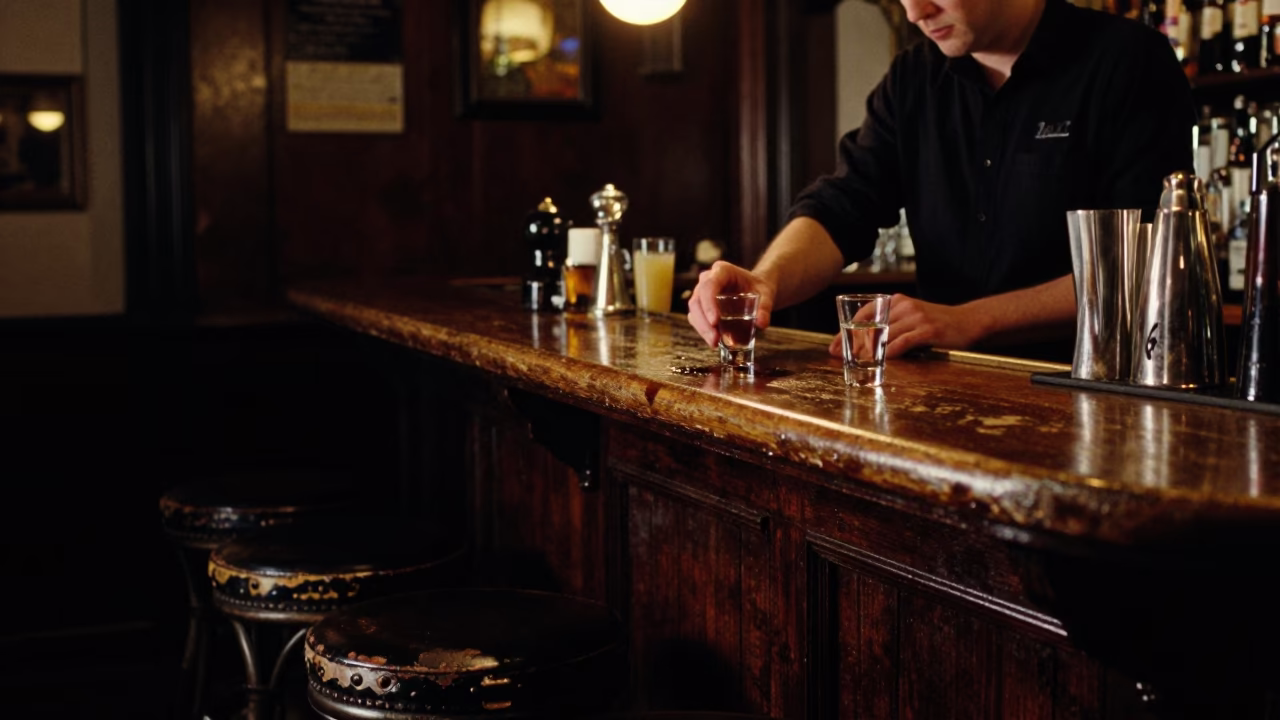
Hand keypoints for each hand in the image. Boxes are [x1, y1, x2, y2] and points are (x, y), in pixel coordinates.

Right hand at [687, 261, 776, 347]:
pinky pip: (696, 318)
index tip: (715, 321)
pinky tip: (714, 341)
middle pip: (697, 300)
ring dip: (702, 328)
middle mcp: (707, 279)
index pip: (709, 285)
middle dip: (704, 322)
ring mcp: (702, 293)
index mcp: (722, 271)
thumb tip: (762, 323)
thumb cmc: (758, 287)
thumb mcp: (766, 294)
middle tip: (715, 339)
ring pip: (694, 310)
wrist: (755, 288)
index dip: (708, 303)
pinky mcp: (701, 306)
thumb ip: (765, 307)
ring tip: (715, 343)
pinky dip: (703, 330)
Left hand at [826, 294, 986, 358]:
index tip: (834, 347)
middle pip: (870, 326)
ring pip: (884, 335)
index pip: (863, 315)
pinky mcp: (928, 329)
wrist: (969, 320)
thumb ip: (890, 326)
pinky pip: (902, 342)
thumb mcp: (911, 318)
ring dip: (869, 352)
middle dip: (852, 343)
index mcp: (896, 301)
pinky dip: (890, 353)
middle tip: (840, 357)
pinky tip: (882, 361)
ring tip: (857, 364)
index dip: (846, 331)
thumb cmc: (936, 323)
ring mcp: (916, 316)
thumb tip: (863, 345)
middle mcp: (904, 305)